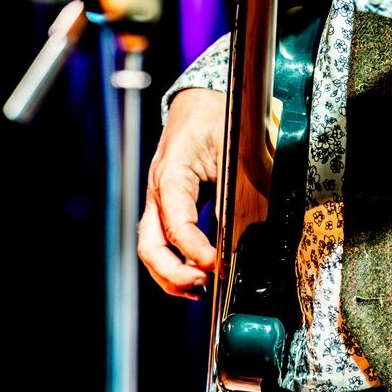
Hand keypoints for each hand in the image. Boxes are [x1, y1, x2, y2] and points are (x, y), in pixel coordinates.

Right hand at [138, 88, 224, 295]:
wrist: (198, 102)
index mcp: (171, 174)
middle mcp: (157, 191)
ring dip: (171, 275)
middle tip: (204, 283)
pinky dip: (175, 262)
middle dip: (173, 273)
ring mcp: (158, 200)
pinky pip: (162, 241)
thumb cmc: (215, 117)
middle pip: (151, 245)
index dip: (196, 251)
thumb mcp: (232, 145)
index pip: (177, 224)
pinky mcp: (166, 206)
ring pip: (152, 248)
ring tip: (201, 289)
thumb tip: (240, 230)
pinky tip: (197, 273)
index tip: (219, 264)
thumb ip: (233, 186)